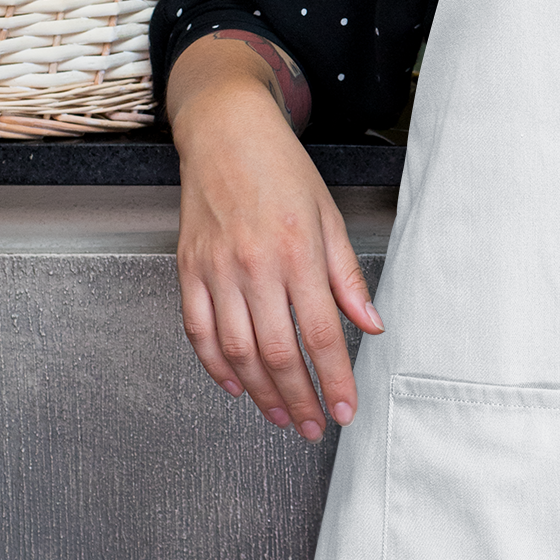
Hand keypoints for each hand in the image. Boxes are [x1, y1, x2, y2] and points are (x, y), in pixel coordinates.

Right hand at [169, 34, 383, 441]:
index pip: (321, 333)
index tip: (346, 409)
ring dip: (261, 393)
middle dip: (299, 398)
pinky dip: (216, 366)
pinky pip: (199, 331)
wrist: (226, 132)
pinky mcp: (189, 270)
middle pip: (277, 352)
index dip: (334, 379)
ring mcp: (217, 270)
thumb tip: (370, 326)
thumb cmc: (282, 169)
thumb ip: (347, 276)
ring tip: (282, 415)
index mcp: (298, 252)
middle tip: (314, 426)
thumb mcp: (329, 216)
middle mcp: (255, 266)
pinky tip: (236, 386)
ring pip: (237, 351)